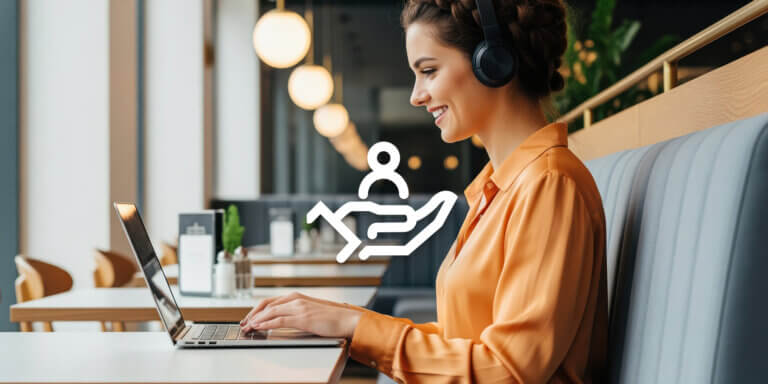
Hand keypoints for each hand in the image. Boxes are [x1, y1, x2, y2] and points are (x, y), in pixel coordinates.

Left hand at [240, 292, 361, 338]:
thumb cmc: (331, 317)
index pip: (270, 301)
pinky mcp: (302, 318)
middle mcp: (295, 299)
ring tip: (248, 328)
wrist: (347, 319)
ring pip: (270, 311)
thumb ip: (296, 312)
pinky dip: (266, 323)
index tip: (248, 318)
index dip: (256, 310)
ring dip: (256, 320)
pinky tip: (259, 327)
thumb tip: (282, 319)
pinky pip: (279, 320)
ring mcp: (299, 307)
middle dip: (252, 315)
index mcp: (296, 296)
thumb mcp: (310, 311)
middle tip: (244, 324)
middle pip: (266, 305)